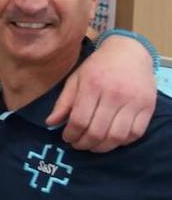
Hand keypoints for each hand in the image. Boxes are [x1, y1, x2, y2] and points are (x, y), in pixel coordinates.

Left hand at [46, 35, 156, 151]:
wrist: (129, 52)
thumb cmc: (98, 66)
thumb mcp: (76, 79)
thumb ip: (63, 102)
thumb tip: (50, 123)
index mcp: (92, 86)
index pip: (80, 120)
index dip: (71, 134)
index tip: (67, 138)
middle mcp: (114, 95)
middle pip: (98, 131)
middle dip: (84, 143)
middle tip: (78, 145)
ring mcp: (133, 102)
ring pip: (117, 136)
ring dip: (103, 147)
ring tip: (93, 146)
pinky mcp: (148, 107)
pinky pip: (136, 133)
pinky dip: (122, 142)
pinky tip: (112, 140)